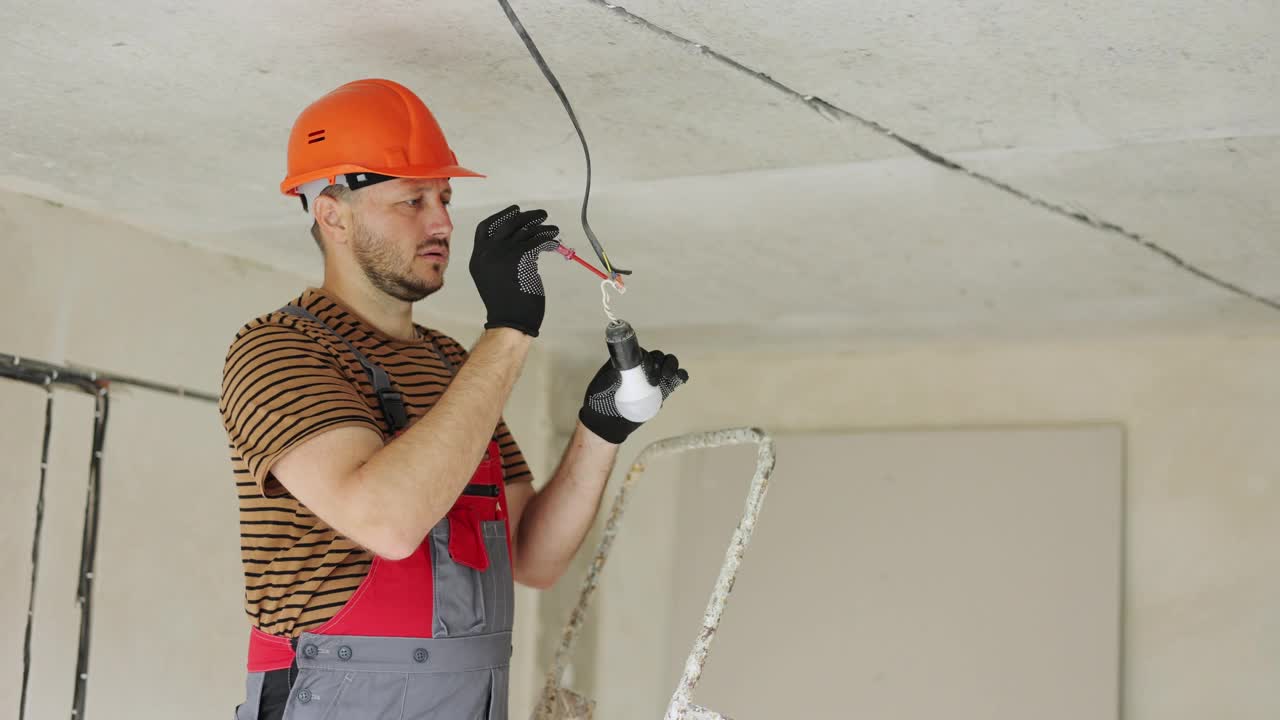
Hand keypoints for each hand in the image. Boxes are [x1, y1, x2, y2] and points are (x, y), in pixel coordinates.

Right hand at [470, 205, 560, 336]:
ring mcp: (502, 255)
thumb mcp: (494, 277)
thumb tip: (522, 240)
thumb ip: (500, 258)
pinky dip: (547, 238)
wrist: (510, 322)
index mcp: (477, 258)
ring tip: (552, 228)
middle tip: (540, 214)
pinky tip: (554, 240)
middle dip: (526, 216)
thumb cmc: (506, 304)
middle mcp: (486, 253)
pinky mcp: (519, 258)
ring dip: (541, 226)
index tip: (515, 210)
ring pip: (524, 231)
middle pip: (506, 224)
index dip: (501, 216)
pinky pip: (536, 241)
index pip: (485, 227)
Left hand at [578, 350, 688, 443]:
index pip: (641, 353)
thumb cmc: (600, 402)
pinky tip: (680, 379)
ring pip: (667, 364)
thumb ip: (608, 379)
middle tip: (654, 379)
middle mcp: (641, 367)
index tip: (645, 369)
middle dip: (660, 363)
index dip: (647, 358)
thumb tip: (619, 372)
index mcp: (627, 363)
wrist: (608, 424)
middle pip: (657, 356)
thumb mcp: (600, 388)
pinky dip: (680, 376)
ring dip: (671, 366)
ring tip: (667, 377)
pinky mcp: (660, 391)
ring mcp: (652, 379)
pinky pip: (674, 380)